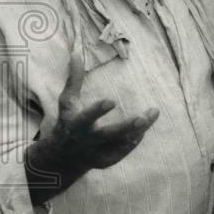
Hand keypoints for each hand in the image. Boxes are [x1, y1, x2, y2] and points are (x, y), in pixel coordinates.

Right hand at [35, 54, 159, 182]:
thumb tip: (76, 52)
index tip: (111, 101)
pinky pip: (122, 152)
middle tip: (143, 117)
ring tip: (152, 114)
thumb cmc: (67, 121)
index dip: (97, 111)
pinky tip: (144, 129)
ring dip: (137, 131)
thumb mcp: (67, 102)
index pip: (86, 118)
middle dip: (127, 127)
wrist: (61, 157)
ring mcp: (96, 153)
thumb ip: (73, 79)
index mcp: (75, 125)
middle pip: (109, 135)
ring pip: (120, 144)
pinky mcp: (104, 161)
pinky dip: (133, 141)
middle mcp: (86, 140)